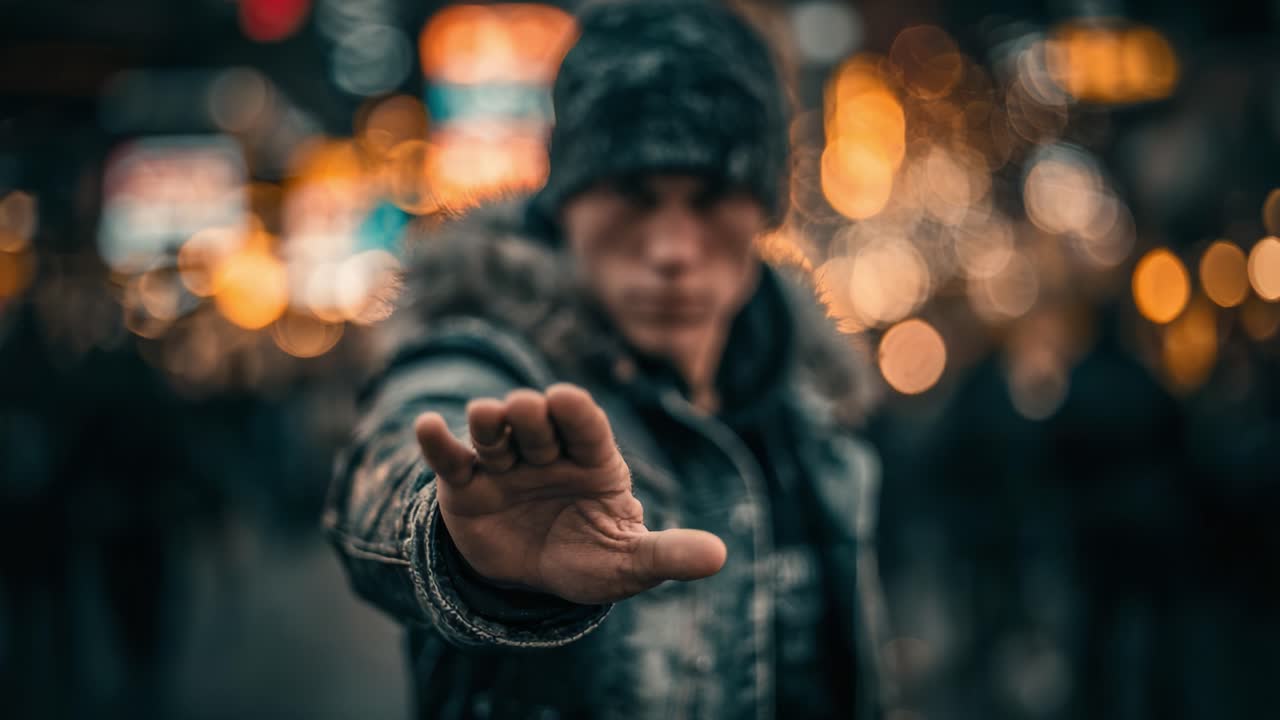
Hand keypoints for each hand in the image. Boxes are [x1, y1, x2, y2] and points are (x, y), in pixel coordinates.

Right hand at [414, 384, 726, 604]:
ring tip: (487, 421)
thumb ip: (667, 555)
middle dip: (531, 414)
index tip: (565, 400)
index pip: (585, 422)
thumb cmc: (590, 559)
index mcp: (592, 459)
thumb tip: (719, 557)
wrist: (533, 582)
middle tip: (526, 420)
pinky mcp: (466, 484)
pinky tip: (428, 427)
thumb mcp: (629, 563)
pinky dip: (438, 441)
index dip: (574, 410)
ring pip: (494, 428)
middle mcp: (547, 451)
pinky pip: (450, 457)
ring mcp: (504, 464)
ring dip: (490, 420)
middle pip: (536, 418)